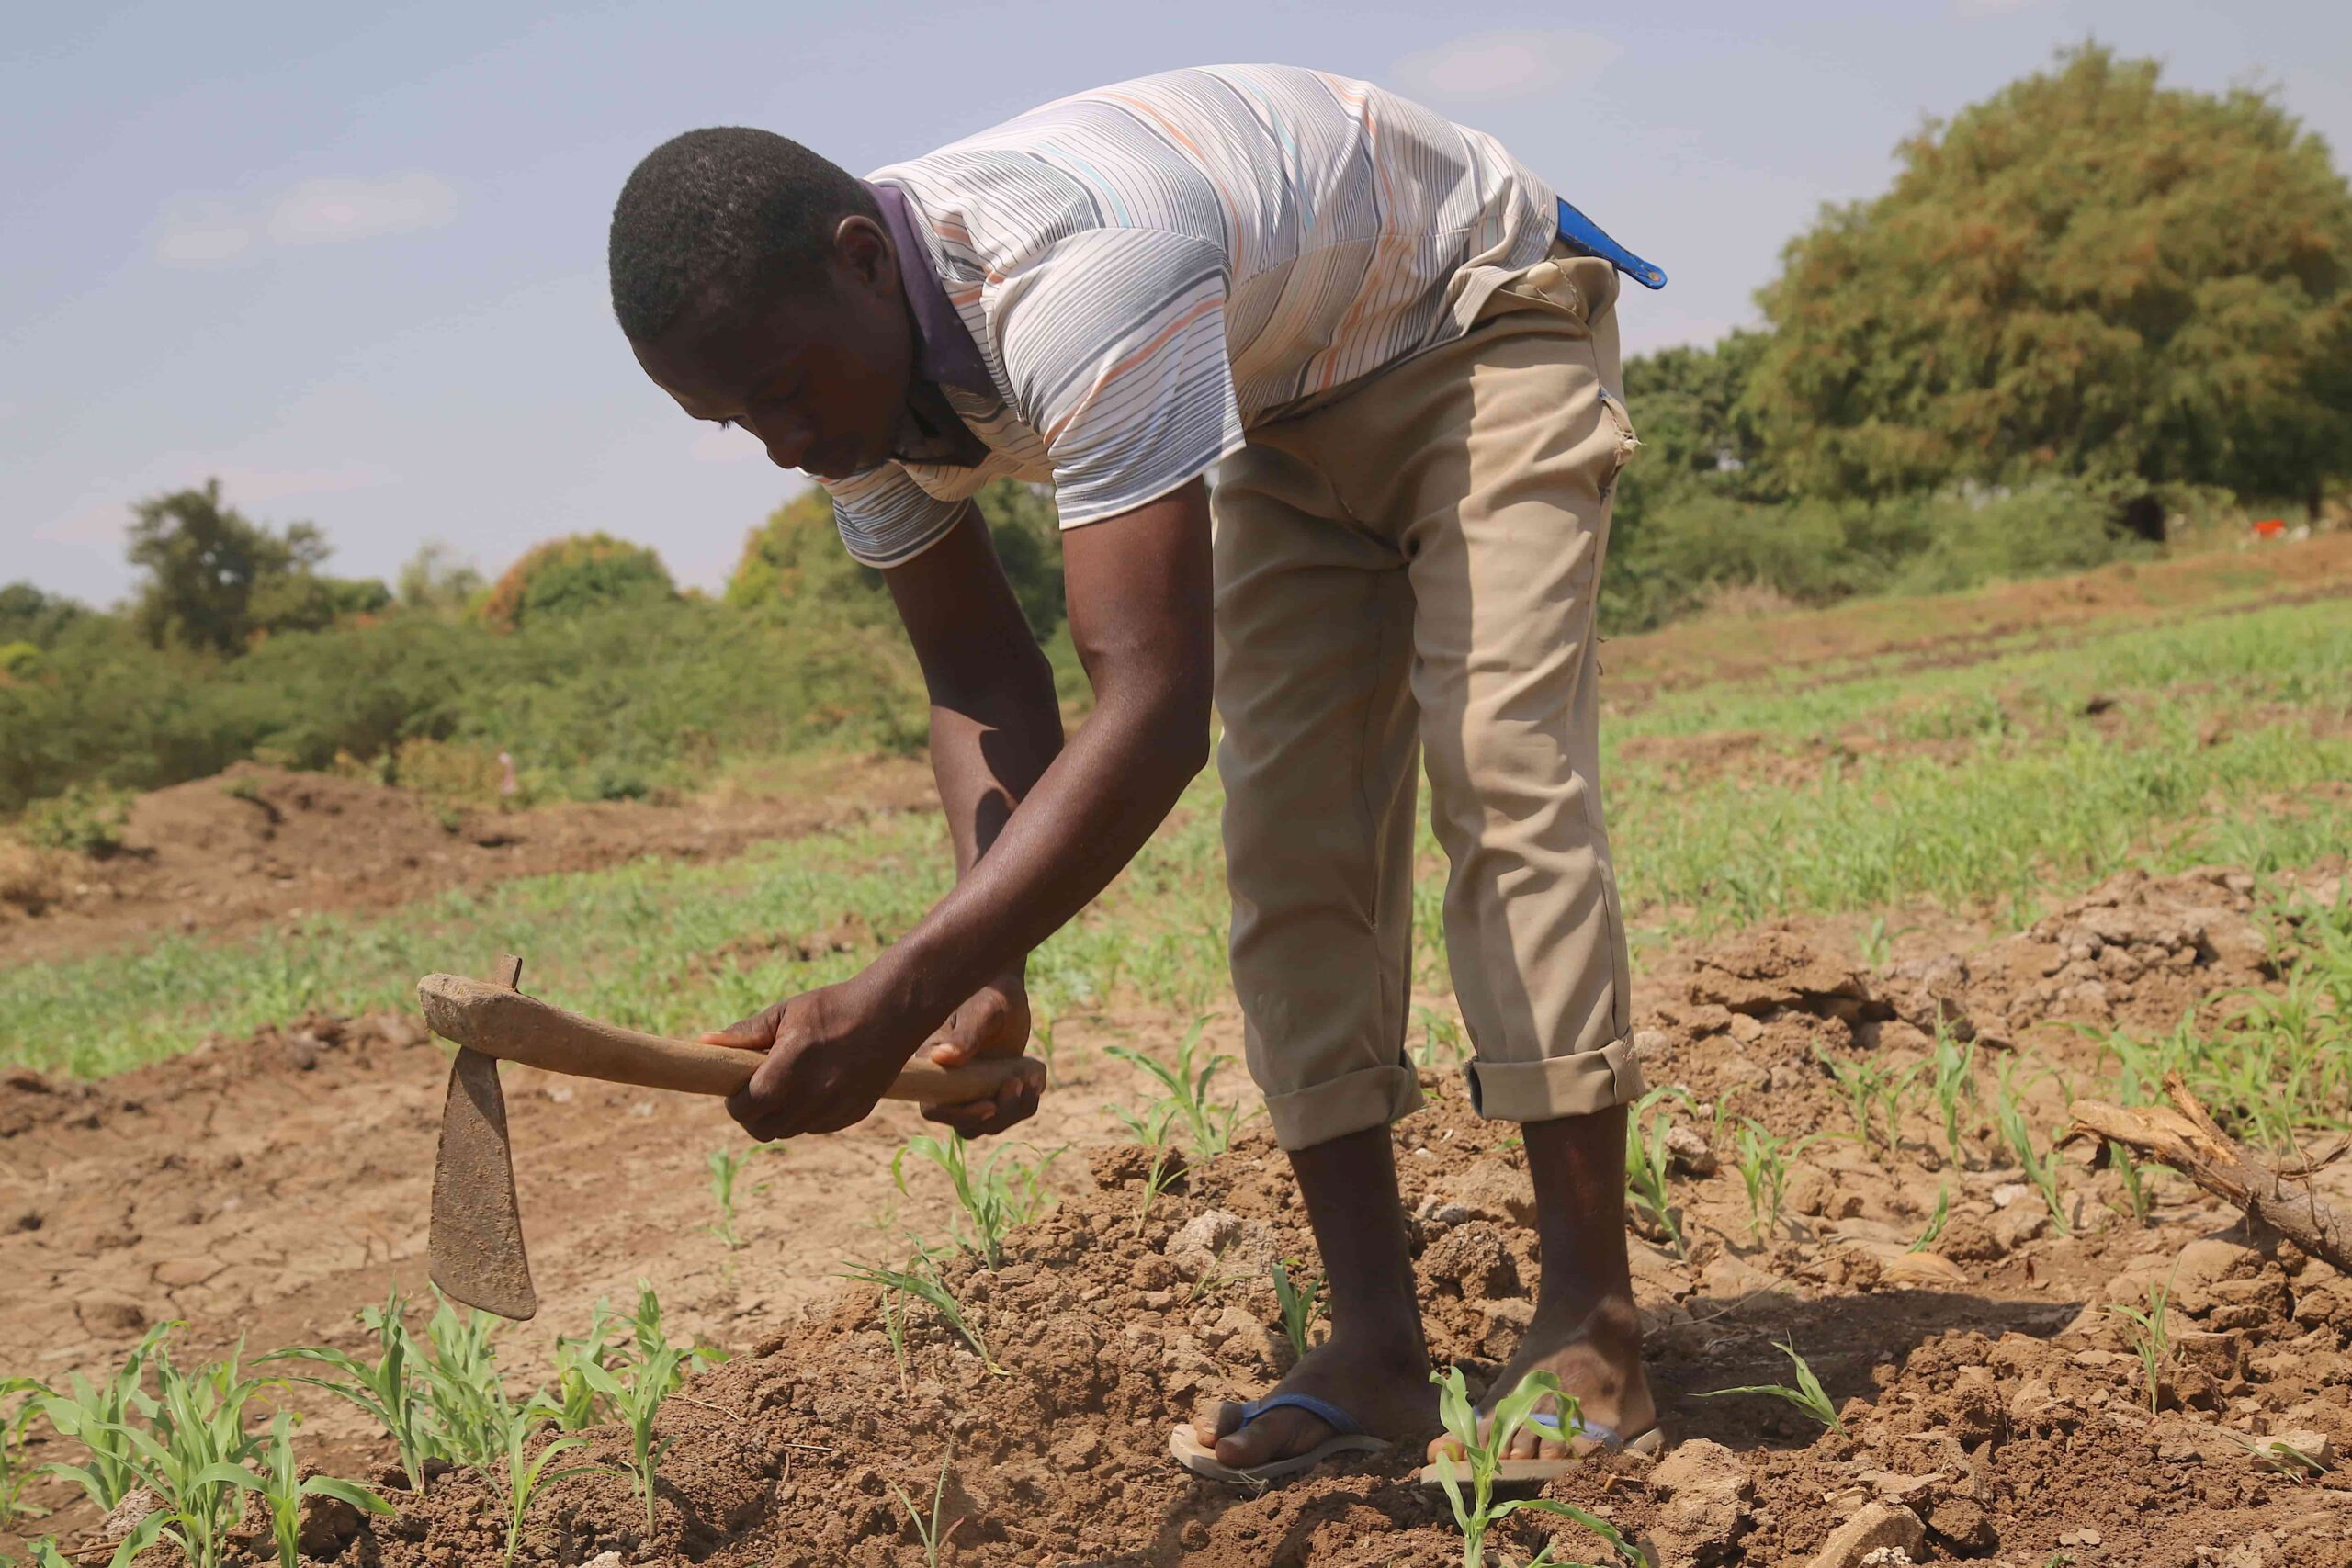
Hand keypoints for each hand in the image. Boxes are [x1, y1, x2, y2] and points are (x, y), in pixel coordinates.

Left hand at [702, 974, 919, 1141]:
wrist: (891, 1011)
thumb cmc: (832, 1007)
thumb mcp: (786, 1011)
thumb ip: (744, 1033)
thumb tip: (704, 1043)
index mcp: (790, 1066)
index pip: (747, 1107)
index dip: (735, 1104)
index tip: (736, 1090)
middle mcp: (814, 1093)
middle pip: (764, 1130)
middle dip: (752, 1116)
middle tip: (756, 1094)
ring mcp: (836, 1107)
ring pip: (790, 1131)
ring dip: (780, 1116)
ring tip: (787, 1088)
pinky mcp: (854, 1113)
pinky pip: (817, 1127)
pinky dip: (808, 1116)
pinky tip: (815, 1089)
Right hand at [916, 971, 1042, 1137]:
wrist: (1003, 994)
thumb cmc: (987, 994)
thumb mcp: (980, 1012)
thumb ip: (965, 1035)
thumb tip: (942, 1058)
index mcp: (932, 1068)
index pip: (933, 1108)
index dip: (957, 1115)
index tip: (989, 1105)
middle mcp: (948, 1086)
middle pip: (965, 1126)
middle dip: (995, 1116)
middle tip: (1016, 1083)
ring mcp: (972, 1093)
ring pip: (988, 1124)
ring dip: (1013, 1111)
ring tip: (1030, 1079)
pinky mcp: (993, 1092)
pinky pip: (1008, 1113)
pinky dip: (1026, 1103)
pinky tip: (1035, 1078)